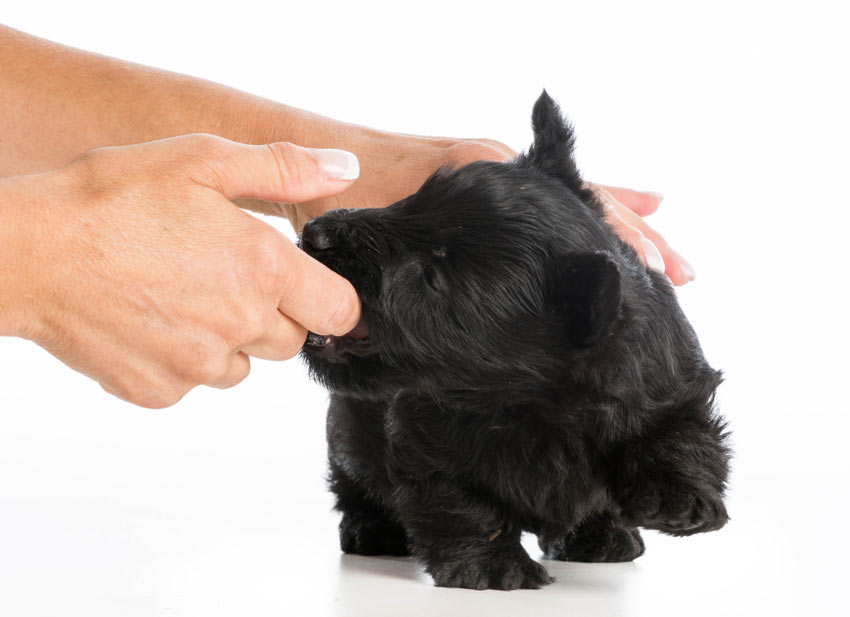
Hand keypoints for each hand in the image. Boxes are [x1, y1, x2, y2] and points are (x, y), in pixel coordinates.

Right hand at [0, 135, 360, 407]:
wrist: (29, 252)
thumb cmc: (112, 198)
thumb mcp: (203, 159)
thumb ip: (284, 168)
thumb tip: (345, 170)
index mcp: (264, 270)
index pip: (340, 311)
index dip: (330, 298)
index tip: (306, 285)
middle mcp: (241, 325)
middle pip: (292, 340)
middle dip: (273, 313)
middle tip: (224, 275)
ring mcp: (199, 366)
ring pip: (242, 365)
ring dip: (228, 339)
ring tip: (180, 294)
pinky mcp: (159, 391)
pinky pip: (192, 382)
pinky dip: (180, 358)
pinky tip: (149, 319)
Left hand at [249, 126, 691, 284]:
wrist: (314, 164)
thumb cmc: (340, 195)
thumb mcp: (374, 228)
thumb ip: (400, 259)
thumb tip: (411, 325)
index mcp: (485, 168)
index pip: (569, 200)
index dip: (616, 236)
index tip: (655, 270)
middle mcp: (499, 166)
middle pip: (585, 199)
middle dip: (634, 236)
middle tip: (681, 272)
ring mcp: (494, 172)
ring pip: (569, 199)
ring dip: (615, 225)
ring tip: (660, 258)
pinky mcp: (481, 182)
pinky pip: (541, 197)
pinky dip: (576, 210)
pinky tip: (594, 224)